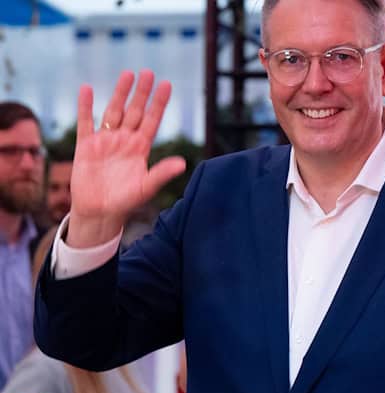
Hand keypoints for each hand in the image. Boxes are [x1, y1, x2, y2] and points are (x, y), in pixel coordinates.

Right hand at [68, 69, 185, 247]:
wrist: (99, 212)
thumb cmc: (125, 202)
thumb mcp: (146, 187)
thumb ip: (162, 173)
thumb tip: (183, 163)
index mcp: (141, 148)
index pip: (153, 120)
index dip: (159, 103)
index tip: (167, 85)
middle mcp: (125, 140)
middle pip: (135, 111)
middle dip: (142, 93)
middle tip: (149, 72)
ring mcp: (106, 141)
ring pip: (113, 111)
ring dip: (119, 93)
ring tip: (127, 74)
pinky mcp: (86, 146)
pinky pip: (86, 122)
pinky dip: (85, 106)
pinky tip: (87, 89)